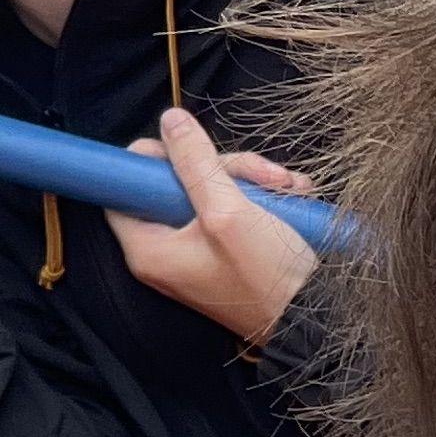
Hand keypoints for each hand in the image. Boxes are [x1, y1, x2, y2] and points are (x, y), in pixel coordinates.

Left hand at [111, 107, 324, 344]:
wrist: (314, 316)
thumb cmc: (264, 273)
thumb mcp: (228, 210)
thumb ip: (195, 163)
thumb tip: (169, 120)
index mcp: (150, 248)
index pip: (122, 191)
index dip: (147, 161)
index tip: (181, 144)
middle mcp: (167, 250)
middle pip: (176, 183)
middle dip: (225, 168)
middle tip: (265, 175)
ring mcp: (198, 249)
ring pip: (211, 189)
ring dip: (252, 180)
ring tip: (289, 187)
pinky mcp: (227, 248)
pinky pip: (234, 206)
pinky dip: (262, 197)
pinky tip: (293, 195)